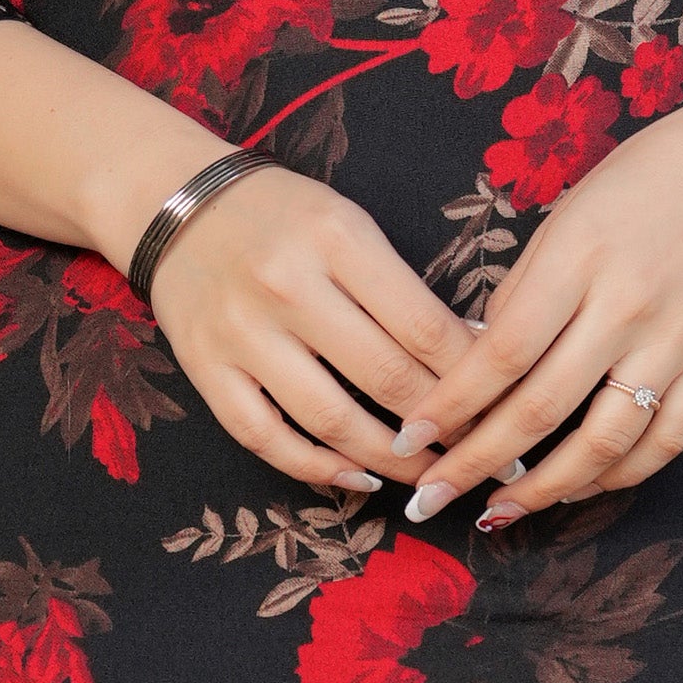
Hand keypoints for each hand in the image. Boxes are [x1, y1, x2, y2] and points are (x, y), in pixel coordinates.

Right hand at [149, 162, 483, 500]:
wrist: (174, 203)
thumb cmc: (282, 215)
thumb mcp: (350, 225)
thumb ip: (403, 288)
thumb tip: (476, 354)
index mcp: (336, 239)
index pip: (424, 326)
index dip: (474, 378)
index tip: (507, 405)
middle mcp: (287, 286)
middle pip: (386, 378)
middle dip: (445, 428)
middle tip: (484, 454)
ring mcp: (241, 333)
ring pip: (331, 420)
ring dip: (392, 460)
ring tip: (431, 477)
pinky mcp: (206, 369)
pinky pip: (266, 438)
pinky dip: (317, 469)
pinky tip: (358, 479)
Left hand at [398, 87, 682, 528]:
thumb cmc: (644, 182)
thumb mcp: (566, 216)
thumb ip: (522, 292)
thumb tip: (478, 367)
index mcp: (579, 259)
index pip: (500, 354)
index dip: (450, 407)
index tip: (410, 439)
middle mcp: (627, 307)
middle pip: (541, 409)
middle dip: (477, 464)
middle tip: (430, 499)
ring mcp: (676, 342)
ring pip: (603, 442)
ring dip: (545, 489)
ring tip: (500, 512)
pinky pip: (664, 441)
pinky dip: (618, 476)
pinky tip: (577, 488)